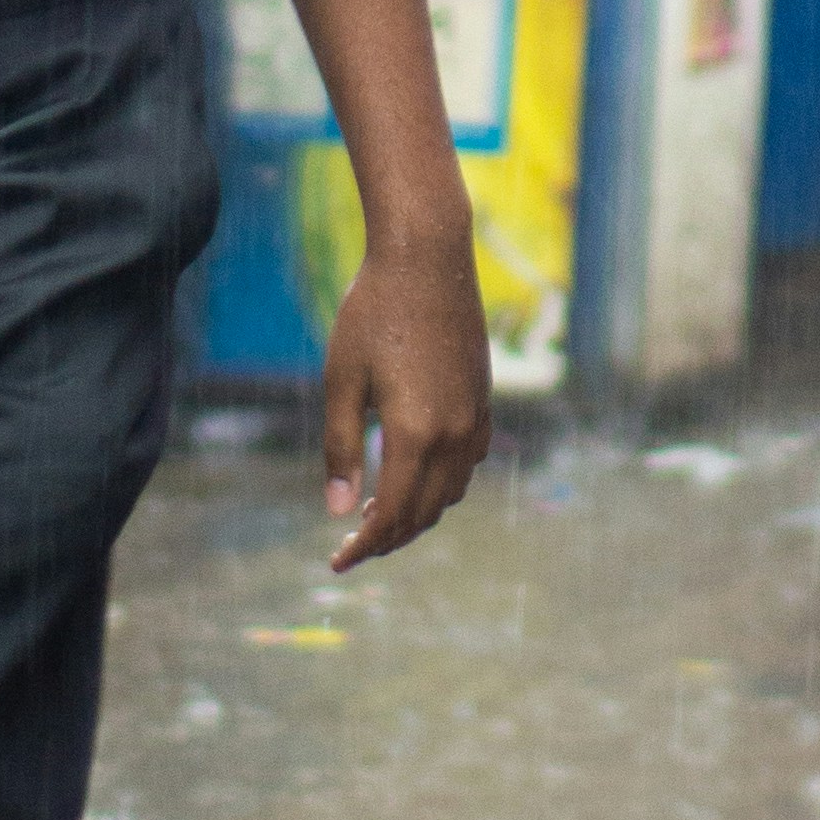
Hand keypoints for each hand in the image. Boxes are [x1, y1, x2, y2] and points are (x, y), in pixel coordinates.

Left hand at [320, 214, 491, 571]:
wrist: (427, 258)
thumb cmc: (373, 313)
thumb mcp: (342, 380)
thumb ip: (341, 449)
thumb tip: (337, 511)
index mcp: (414, 434)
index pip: (391, 515)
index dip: (363, 546)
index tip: (336, 561)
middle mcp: (453, 434)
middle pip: (424, 513)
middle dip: (388, 538)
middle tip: (352, 545)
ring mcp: (474, 418)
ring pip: (450, 493)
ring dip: (417, 514)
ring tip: (378, 513)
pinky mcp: (483, 400)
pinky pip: (469, 464)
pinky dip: (442, 485)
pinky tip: (415, 474)